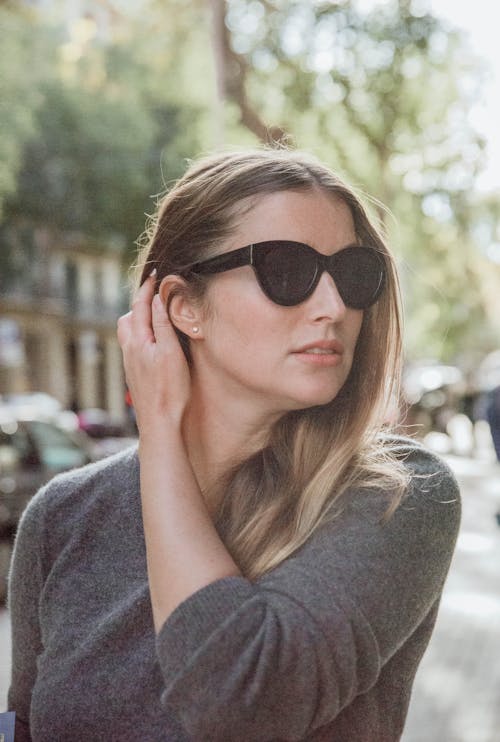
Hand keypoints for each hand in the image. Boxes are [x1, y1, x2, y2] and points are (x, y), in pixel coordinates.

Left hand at [117, 272, 190, 433]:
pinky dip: (139, 334)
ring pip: (127, 333)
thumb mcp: (171, 353)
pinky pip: (132, 345)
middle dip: (139, 302)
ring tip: (151, 314)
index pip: (140, 306)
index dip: (147, 288)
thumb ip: (163, 324)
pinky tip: (152, 342)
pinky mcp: (134, 374)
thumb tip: (157, 298)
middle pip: (129, 317)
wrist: (159, 423)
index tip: (156, 274)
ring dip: (137, 319)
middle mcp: (130, 350)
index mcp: (138, 341)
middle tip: (154, 293)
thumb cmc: (170, 390)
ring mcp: (130, 363)